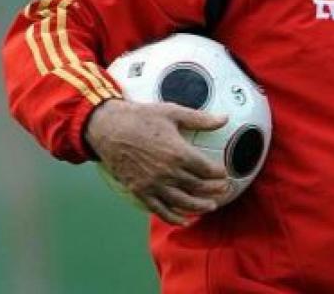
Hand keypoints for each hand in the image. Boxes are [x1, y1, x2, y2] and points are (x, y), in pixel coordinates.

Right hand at [86, 99, 229, 225]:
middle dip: (215, 190)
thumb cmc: (141, 117)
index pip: (207, 170)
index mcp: (178, 153)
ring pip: (182, 202)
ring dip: (199, 206)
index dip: (219, 174)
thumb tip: (225, 118)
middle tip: (225, 191)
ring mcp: (152, 184)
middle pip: (198, 187)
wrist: (108, 128)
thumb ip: (200, 119)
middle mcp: (167, 172)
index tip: (225, 174)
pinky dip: (173, 217)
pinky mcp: (139, 191)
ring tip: (211, 207)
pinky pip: (159, 209)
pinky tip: (184, 221)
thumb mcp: (173, 112)